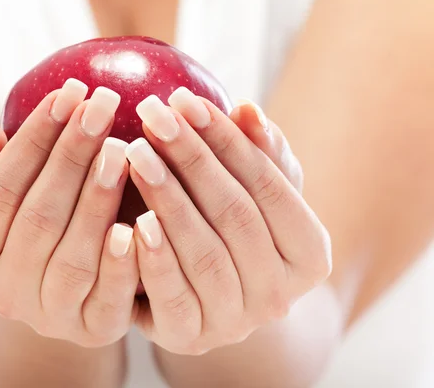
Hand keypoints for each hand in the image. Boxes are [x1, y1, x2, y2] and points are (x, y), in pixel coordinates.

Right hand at [0, 79, 138, 347]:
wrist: (52, 298)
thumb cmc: (22, 232)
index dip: (33, 141)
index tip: (68, 93)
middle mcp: (3, 294)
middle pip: (39, 217)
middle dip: (72, 156)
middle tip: (104, 104)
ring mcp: (50, 317)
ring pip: (74, 255)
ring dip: (99, 199)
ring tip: (124, 148)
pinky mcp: (94, 330)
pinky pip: (111, 297)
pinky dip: (124, 261)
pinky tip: (143, 218)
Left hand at [129, 89, 331, 354]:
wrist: (211, 300)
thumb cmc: (235, 231)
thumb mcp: (255, 193)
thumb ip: (260, 155)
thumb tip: (247, 110)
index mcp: (310, 254)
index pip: (271, 187)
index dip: (228, 142)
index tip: (187, 101)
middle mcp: (281, 294)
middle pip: (235, 215)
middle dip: (192, 160)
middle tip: (152, 115)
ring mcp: (237, 322)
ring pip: (204, 253)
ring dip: (167, 199)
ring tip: (134, 153)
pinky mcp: (191, 337)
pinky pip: (172, 296)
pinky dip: (154, 257)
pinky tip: (130, 218)